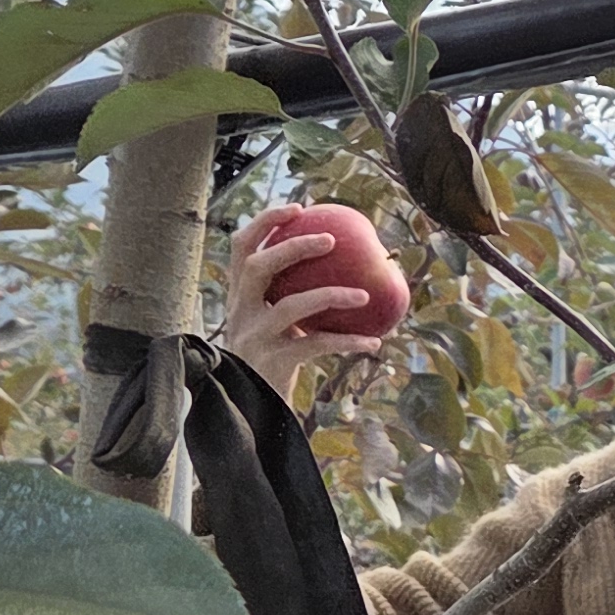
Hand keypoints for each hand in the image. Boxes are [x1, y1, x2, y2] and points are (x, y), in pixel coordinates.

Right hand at [218, 209, 371, 403]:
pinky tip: (373, 342)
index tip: (298, 208)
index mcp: (240, 295)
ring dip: (331, 295)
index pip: (241, 247)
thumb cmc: (273, 359)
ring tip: (364, 295)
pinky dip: (347, 341)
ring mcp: (255, 336)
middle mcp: (241, 312)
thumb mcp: (277, 324)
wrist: (253, 406)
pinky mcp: (273, 361)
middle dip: (293, 247)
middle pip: (258, 267)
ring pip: (291, 306)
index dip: (265, 222)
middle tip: (330, 240)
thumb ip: (296, 298)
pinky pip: (315, 345)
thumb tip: (350, 270)